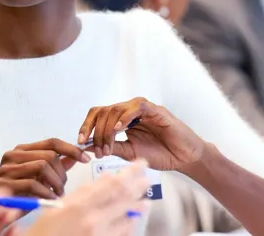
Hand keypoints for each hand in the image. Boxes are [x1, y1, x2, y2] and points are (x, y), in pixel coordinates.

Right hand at [0, 138, 90, 198]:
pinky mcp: (4, 183)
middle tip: (63, 188)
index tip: (86, 158)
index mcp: (22, 150)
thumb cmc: (20, 193)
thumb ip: (56, 166)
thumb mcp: (41, 178)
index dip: (71, 149)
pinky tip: (48, 199)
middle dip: (62, 173)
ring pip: (42, 167)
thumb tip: (76, 156)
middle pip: (49, 155)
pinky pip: (33, 184)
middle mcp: (13, 155)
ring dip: (55, 183)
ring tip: (57, 194)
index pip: (52, 142)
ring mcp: (7, 168)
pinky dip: (46, 193)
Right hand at [21, 160, 150, 235]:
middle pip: (122, 195)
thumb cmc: (43, 232)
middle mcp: (91, 217)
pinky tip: (134, 219)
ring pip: (126, 215)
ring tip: (146, 199)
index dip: (128, 173)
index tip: (138, 165)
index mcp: (78, 203)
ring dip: (137, 205)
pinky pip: (122, 233)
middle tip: (147, 177)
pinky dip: (130, 224)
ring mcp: (98, 232)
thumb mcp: (55, 208)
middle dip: (137, 184)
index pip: (110, 182)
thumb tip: (102, 181)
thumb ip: (79, 194)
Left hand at [77, 97, 206, 170]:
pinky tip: (118, 130)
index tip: (79, 141)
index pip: (98, 115)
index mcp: (122, 120)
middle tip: (98, 150)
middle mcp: (130, 111)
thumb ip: (111, 147)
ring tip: (107, 147)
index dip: (86, 126)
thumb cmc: (160, 153)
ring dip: (107, 129)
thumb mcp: (129, 153)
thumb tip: (88, 146)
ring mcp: (142, 109)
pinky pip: (136, 107)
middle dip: (95, 131)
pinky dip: (124, 117)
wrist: (184, 157)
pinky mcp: (155, 110)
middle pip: (103, 111)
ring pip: (116, 109)